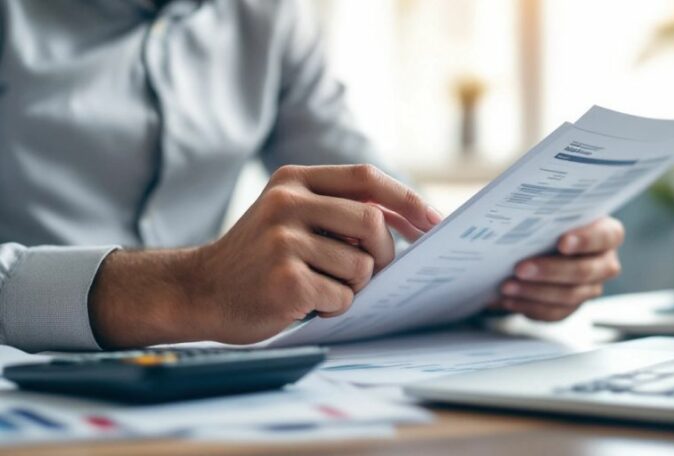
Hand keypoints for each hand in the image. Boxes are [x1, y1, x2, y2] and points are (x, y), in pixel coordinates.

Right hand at [89, 164, 440, 347]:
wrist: (198, 290)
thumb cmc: (256, 257)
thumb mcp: (287, 215)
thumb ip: (335, 210)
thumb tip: (405, 223)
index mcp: (293, 180)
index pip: (366, 177)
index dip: (406, 199)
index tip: (433, 222)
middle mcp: (287, 203)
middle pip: (373, 222)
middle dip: (386, 254)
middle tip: (375, 272)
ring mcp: (284, 241)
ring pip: (361, 266)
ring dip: (353, 286)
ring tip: (323, 288)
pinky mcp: (285, 280)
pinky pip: (342, 297)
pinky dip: (335, 307)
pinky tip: (308, 304)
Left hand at [489, 217, 624, 321]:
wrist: (541, 246)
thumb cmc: (548, 224)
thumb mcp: (549, 215)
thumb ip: (544, 215)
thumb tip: (517, 216)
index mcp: (606, 234)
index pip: (605, 236)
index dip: (585, 240)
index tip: (562, 242)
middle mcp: (604, 263)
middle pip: (584, 271)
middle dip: (550, 271)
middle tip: (520, 268)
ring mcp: (591, 288)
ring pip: (568, 296)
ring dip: (534, 291)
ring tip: (507, 286)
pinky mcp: (572, 307)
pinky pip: (553, 312)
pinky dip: (528, 306)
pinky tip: (508, 299)